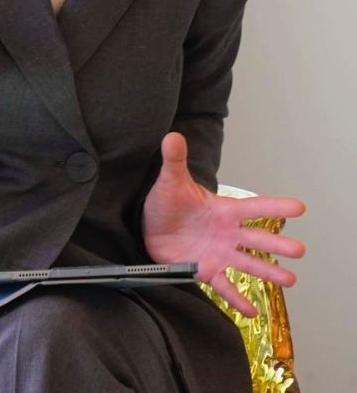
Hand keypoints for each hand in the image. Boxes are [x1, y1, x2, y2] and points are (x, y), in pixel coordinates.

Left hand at [142, 132, 305, 316]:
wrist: (147, 227)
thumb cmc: (165, 202)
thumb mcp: (170, 181)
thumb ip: (175, 160)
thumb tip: (172, 135)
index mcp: (223, 210)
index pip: (253, 207)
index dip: (275, 205)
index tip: (299, 207)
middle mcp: (226, 234)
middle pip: (257, 238)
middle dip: (278, 244)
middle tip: (299, 250)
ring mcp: (219, 253)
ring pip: (247, 264)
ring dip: (268, 272)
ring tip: (290, 280)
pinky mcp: (205, 270)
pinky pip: (224, 286)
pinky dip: (238, 299)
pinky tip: (253, 311)